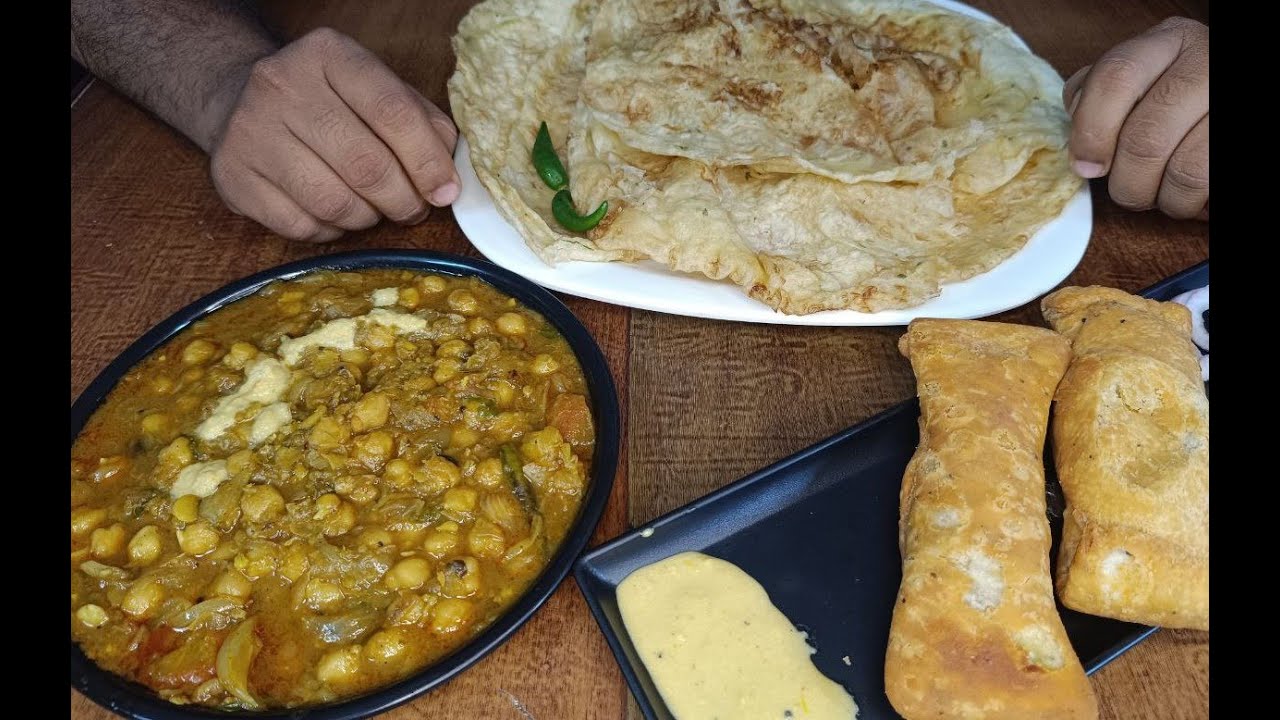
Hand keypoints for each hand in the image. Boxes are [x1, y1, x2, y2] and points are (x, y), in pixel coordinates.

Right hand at [209, 28, 459, 241]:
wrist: (238, 103)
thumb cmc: (326, 102)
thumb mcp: (376, 91)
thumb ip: (421, 124)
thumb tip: (449, 177)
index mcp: (329, 54)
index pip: (392, 112)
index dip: (428, 161)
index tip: (446, 192)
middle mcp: (283, 85)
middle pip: (366, 165)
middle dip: (403, 200)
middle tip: (413, 209)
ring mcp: (250, 131)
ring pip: (334, 202)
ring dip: (368, 218)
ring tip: (373, 209)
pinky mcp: (232, 176)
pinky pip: (301, 226)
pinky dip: (330, 231)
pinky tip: (333, 214)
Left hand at [1063, 17, 1207, 219]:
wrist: (1217, 105)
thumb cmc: (1173, 99)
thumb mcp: (1139, 80)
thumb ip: (1099, 97)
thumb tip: (1081, 146)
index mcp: (1167, 43)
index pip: (1115, 78)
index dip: (1091, 130)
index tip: (1086, 166)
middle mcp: (1206, 64)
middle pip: (1145, 138)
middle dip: (1127, 181)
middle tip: (1130, 188)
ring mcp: (1227, 103)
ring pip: (1185, 172)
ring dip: (1165, 197)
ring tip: (1166, 191)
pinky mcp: (1243, 138)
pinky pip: (1208, 186)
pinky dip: (1192, 202)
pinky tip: (1192, 192)